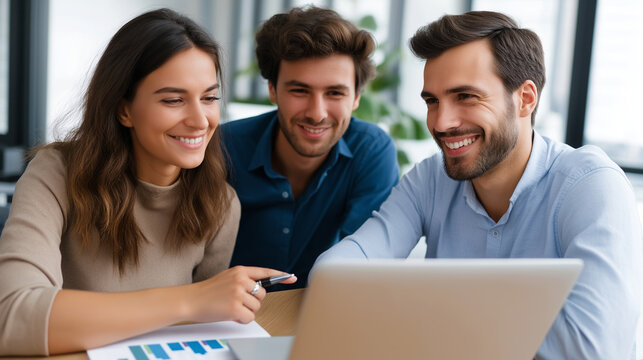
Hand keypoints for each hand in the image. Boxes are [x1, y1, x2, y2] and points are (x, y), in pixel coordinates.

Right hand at [182, 266, 296, 323]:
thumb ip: (243, 280)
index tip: (292, 278)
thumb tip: (260, 290)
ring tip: (230, 307)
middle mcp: (240, 280)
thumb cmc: (208, 292)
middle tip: (236, 301)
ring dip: (246, 311)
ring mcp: (238, 293)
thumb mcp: (227, 278)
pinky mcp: (235, 307)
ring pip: (256, 307)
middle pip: (262, 295)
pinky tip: (230, 314)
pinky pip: (250, 317)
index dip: (281, 276)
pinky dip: (242, 319)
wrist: (190, 300)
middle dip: (252, 301)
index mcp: (240, 271)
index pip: (265, 272)